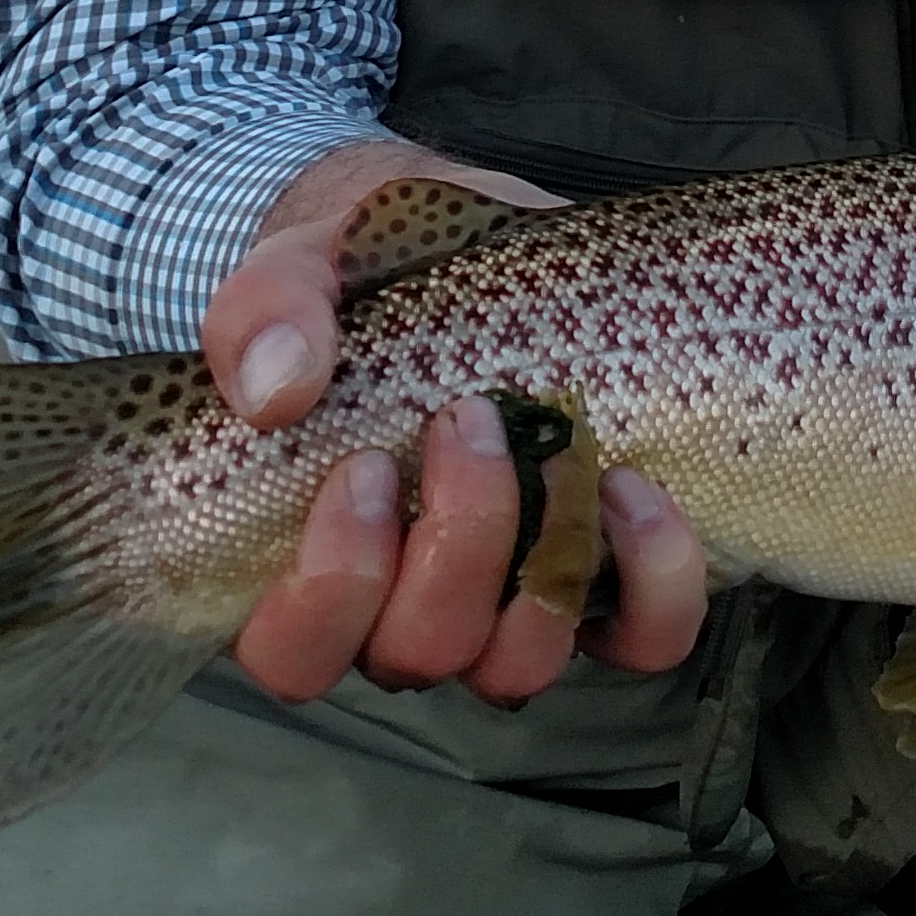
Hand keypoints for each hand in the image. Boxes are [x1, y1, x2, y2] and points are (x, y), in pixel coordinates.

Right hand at [201, 139, 710, 705]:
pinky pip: (642, 638)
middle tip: (467, 422)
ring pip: (517, 665)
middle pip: (416, 655)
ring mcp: (510, 608)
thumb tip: (274, 392)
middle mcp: (406, 608)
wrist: (468, 250)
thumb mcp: (305, 268)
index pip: (293, 656)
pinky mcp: (607, 583)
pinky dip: (649, 580)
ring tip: (551, 449)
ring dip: (538, 564)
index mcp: (315, 559)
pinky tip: (631, 487)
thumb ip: (265, 315)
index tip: (363, 468)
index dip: (327, 594)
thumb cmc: (367, 283)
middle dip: (452, 547)